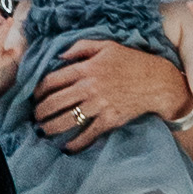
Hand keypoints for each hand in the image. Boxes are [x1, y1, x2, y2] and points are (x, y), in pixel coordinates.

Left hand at [31, 37, 186, 141]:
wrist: (157, 81)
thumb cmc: (132, 61)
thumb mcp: (107, 46)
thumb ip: (81, 47)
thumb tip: (60, 54)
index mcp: (86, 68)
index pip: (52, 80)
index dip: (39, 90)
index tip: (34, 96)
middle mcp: (89, 87)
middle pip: (55, 102)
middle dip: (41, 111)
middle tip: (35, 116)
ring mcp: (99, 105)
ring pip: (68, 120)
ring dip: (52, 127)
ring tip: (44, 131)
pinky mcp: (110, 119)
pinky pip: (89, 134)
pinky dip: (77, 143)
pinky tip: (68, 147)